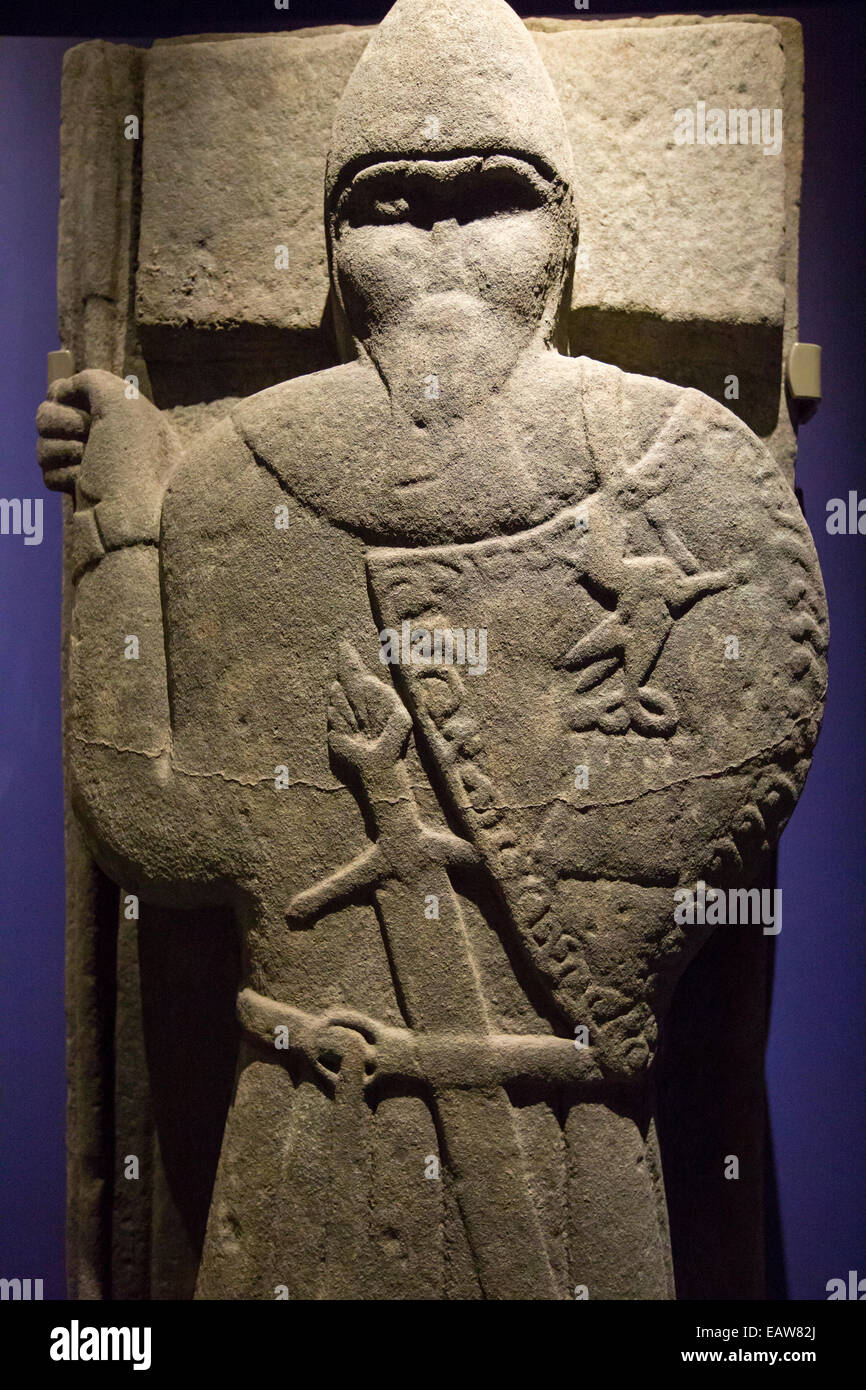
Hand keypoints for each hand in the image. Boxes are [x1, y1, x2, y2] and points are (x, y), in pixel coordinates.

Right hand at [36, 370, 180, 544]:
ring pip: (42, 446)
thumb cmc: (134, 454)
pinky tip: (85, 483)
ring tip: (88, 463)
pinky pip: (47, 474)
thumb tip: (64, 388)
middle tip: (89, 435)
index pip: (63, 391)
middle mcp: (98, 433)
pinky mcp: (77, 488)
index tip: (84, 408)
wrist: (137, 513)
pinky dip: (63, 476)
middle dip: (62, 423)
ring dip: (61, 451)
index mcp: (111, 409)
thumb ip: (91, 381)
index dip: (65, 397)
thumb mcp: (122, 401)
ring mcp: (85, 462)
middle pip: (44, 416)